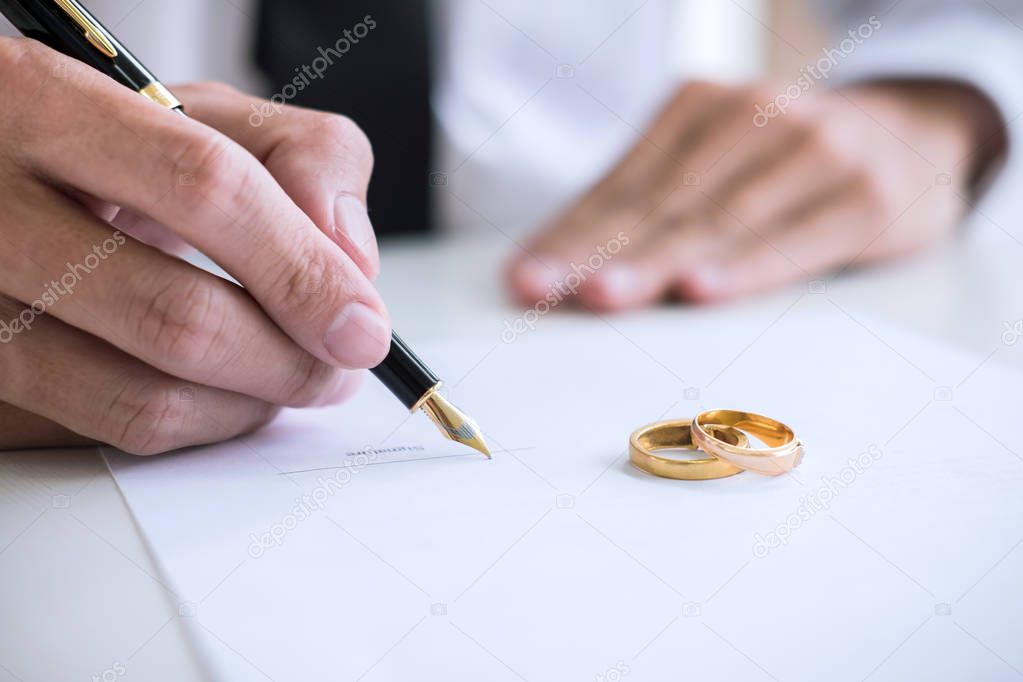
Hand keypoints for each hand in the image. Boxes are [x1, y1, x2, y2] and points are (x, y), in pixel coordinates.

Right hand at [0, 38, 389, 453]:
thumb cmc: (115, 150)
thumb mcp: (207, 117)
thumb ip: (304, 157)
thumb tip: (350, 263)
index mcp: (44, 105)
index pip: (204, 190)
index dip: (300, 269)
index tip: (361, 326)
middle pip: (177, 317)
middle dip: (290, 362)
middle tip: (337, 368)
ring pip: (143, 401)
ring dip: (248, 407)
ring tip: (281, 379)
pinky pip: (109, 437)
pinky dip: (192, 429)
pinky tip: (217, 394)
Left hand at [508, 79, 1002, 309]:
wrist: (916, 132)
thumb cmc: (790, 163)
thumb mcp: (718, 163)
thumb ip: (649, 207)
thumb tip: (561, 267)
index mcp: (700, 106)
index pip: (622, 182)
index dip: (568, 232)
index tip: (524, 277)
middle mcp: (754, 116)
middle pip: (661, 199)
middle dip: (595, 250)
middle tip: (545, 288)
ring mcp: (815, 151)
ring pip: (720, 217)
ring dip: (656, 261)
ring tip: (604, 294)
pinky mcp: (867, 196)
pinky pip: (798, 238)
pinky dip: (748, 267)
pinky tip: (704, 289)